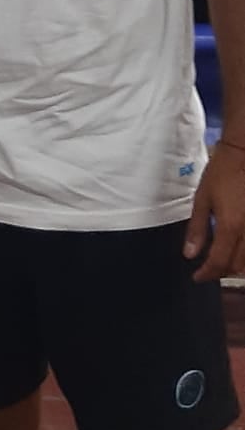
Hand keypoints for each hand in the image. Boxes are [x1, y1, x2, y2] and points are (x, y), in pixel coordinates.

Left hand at [184, 143, 244, 281]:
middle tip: (208, 269)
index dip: (206, 274)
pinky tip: (236, 248)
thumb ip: (197, 229)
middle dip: (222, 272)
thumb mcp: (202, 199)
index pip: (218, 262)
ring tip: (222, 261)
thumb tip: (189, 254)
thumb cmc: (221, 173)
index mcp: (230, 226)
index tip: (197, 277)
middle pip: (238, 266)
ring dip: (236, 266)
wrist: (244, 153)